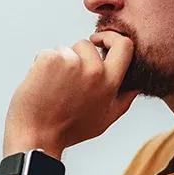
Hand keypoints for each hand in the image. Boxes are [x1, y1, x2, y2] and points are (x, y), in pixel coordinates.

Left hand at [3, 30, 138, 154]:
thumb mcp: (104, 120)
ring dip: (57, 62)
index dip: (111, 38)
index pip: (124, 45)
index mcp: (110, 82)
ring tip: (51, 88)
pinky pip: (47, 52)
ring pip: (64, 49)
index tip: (98, 41)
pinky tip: (39, 85)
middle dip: (74, 56)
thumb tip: (136, 86)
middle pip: (86, 45)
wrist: (37, 136)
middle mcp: (94, 70)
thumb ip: (123, 100)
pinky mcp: (50, 59)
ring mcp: (71, 62)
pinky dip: (40, 64)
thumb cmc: (68, 130)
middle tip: (64, 83)